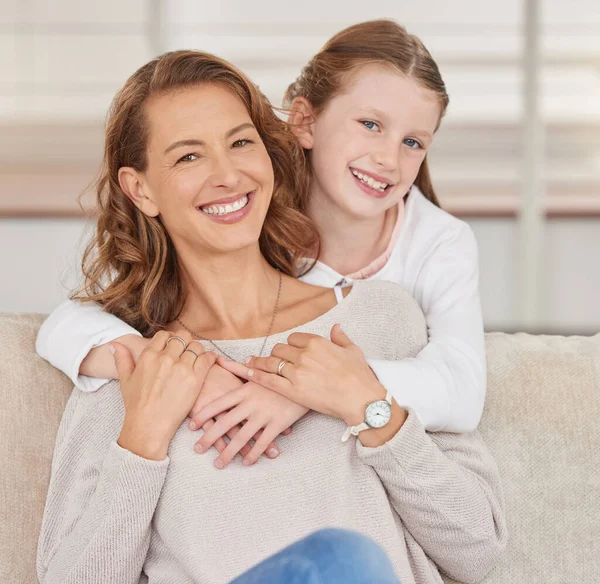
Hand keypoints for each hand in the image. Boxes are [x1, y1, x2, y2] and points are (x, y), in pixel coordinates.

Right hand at [114, 330, 215, 460]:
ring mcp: (182, 368)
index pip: (164, 335)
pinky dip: (210, 357)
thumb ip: (122, 359)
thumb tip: (114, 344)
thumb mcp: (125, 380)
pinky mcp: (195, 379)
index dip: (169, 338)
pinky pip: (207, 359)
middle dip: (184, 342)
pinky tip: (209, 360)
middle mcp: (166, 358)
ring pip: (196, 346)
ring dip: (197, 350)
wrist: (149, 426)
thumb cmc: (136, 405)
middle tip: (186, 351)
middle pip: (182, 337)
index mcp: (149, 356)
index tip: (172, 346)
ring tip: (196, 358)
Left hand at [189, 364, 286, 460]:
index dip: (203, 415)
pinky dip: (253, 454)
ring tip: (218, 464)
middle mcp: (251, 403)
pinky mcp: (278, 424)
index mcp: (244, 390)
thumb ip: (236, 367)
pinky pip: (263, 442)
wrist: (305, 380)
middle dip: (209, 438)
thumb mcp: (257, 371)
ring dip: (228, 452)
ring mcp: (264, 414)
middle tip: (197, 449)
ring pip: (242, 437)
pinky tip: (246, 463)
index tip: (191, 426)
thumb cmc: (279, 376)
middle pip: (225, 423)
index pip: (218, 404)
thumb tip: (219, 359)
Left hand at [219, 325, 386, 425]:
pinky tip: (248, 373)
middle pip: (280, 348)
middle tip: (274, 360)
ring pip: (272, 362)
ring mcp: (296, 372)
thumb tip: (336, 327)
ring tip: (252, 363)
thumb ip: (340, 337)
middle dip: (277, 354)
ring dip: (261, 362)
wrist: (360, 399)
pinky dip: (256, 375)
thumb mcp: (353, 351)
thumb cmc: (360, 376)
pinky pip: (268, 380)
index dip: (291, 344)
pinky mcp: (292, 390)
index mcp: (317, 342)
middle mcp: (304, 354)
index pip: (294, 338)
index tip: (290, 350)